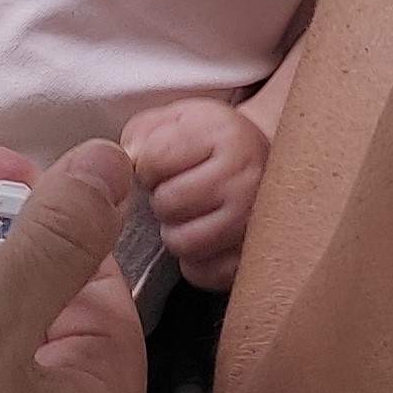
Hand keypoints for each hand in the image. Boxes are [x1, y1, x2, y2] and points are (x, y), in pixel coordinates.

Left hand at [121, 96, 272, 289]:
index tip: (161, 165)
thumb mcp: (176, 120)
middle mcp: (246, 177)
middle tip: (179, 190)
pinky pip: (201, 272)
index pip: (153, 158)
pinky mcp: (253, 259)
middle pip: (167, 203)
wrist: (263, 168)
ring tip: (191, 214)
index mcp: (225, 134)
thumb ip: (142, 134)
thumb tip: (129, 161)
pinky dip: (194, 261)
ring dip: (176, 231)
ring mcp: (254, 222)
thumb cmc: (210, 145)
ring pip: (182, 242)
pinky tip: (204, 237)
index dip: (146, 165)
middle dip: (162, 198)